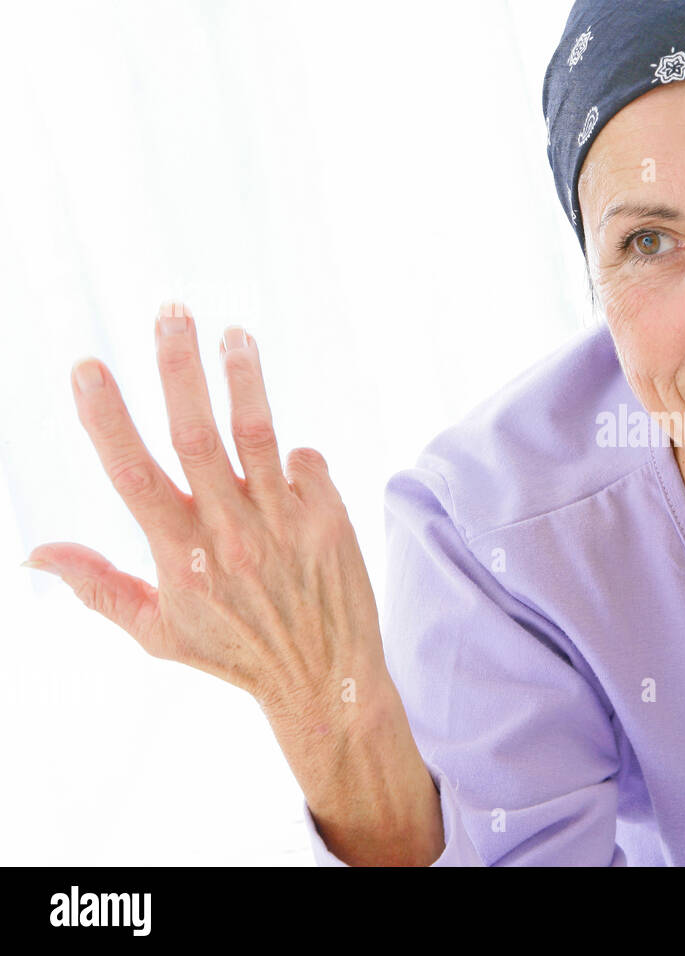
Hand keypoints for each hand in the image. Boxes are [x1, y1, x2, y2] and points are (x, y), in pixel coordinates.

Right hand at [23, 301, 385, 714]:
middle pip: (199, 436)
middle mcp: (232, 534)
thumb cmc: (234, 652)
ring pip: (260, 435)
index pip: (134, 476)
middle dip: (180, 370)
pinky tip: (288, 458)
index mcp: (181, 556)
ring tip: (234, 333)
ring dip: (244, 379)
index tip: (88, 367)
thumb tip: (33, 552)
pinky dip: (295, 454)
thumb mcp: (158, 631)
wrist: (326, 677)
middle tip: (171, 313)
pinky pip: (308, 463)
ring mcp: (285, 523)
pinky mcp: (330, 518)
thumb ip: (99, 586)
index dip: (108, 420)